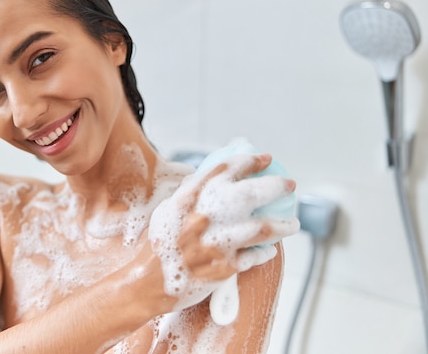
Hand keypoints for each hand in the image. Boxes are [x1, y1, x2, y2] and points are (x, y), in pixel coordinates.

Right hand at [148, 153, 298, 311]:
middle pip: (250, 194)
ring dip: (282, 224)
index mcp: (189, 198)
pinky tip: (270, 249)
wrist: (148, 281)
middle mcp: (204, 217)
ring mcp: (216, 243)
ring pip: (262, 228)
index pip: (225, 170)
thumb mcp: (168, 209)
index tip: (265, 159)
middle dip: (275, 186)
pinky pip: (254, 256)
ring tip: (292, 224)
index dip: (250, 161)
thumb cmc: (157, 243)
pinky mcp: (223, 268)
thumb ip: (190, 193)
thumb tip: (212, 176)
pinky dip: (265, 251)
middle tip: (289, 185)